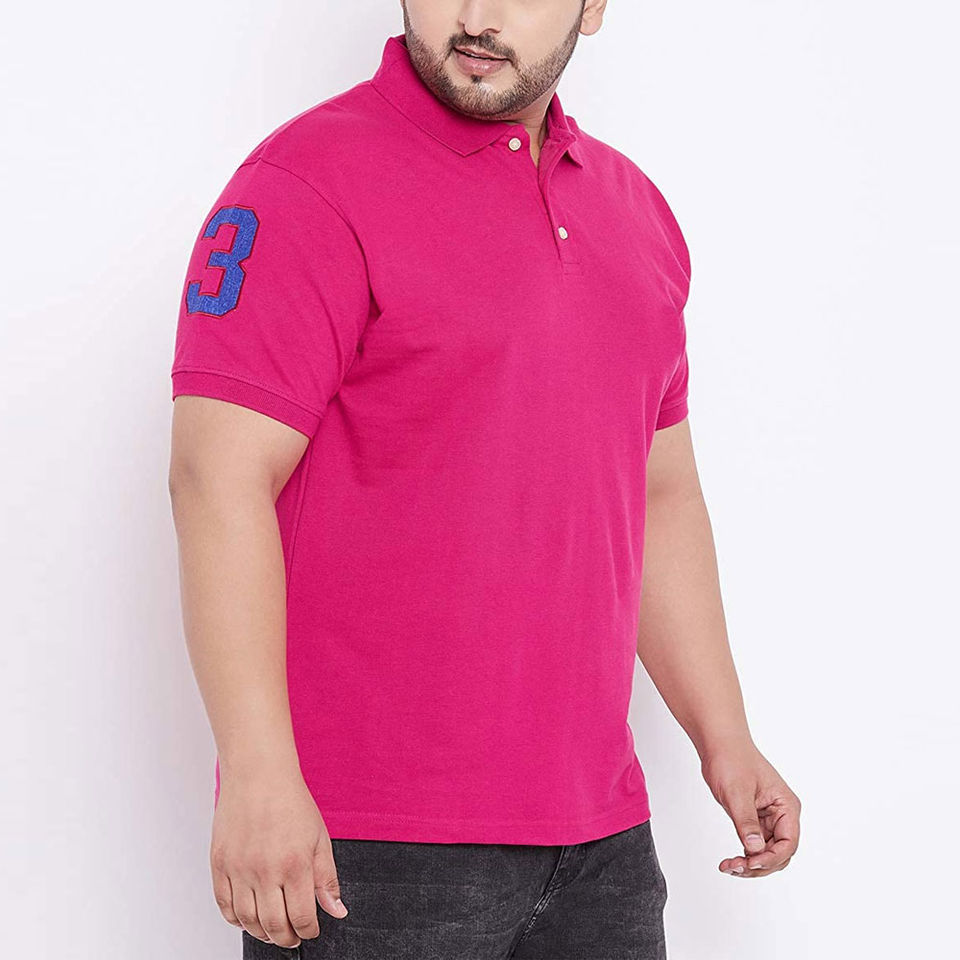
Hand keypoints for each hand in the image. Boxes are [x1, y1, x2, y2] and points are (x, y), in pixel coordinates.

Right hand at [209, 769, 348, 947]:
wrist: (259, 776)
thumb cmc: (291, 803)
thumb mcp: (320, 839)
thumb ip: (327, 878)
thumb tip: (336, 911)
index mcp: (295, 865)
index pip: (302, 917)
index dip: (309, 931)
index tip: (311, 930)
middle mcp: (265, 871)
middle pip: (274, 926)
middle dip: (286, 938)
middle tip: (292, 936)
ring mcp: (239, 869)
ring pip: (248, 921)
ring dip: (262, 933)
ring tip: (272, 929)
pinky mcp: (220, 864)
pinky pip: (224, 906)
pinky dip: (236, 919)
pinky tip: (249, 916)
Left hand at [701, 740, 800, 877]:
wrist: (718, 744)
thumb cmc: (731, 759)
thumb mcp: (737, 792)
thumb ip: (746, 822)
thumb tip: (754, 849)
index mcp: (786, 806)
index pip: (788, 843)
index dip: (771, 858)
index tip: (750, 863)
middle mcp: (781, 814)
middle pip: (779, 853)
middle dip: (760, 865)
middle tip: (735, 868)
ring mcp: (768, 818)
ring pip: (766, 852)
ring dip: (750, 864)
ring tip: (729, 866)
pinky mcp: (754, 819)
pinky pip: (754, 845)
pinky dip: (744, 855)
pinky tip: (731, 861)